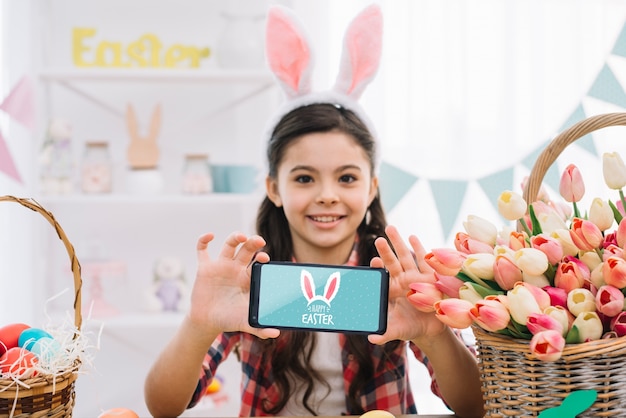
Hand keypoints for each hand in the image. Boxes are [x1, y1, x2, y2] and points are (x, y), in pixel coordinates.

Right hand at [188, 232, 279, 339]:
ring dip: (235, 237)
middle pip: (246, 249)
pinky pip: (202, 250)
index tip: (264, 258)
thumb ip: (260, 327)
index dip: (261, 257)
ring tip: (240, 236)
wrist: (207, 322)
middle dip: (252, 243)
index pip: (257, 262)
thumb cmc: (229, 319)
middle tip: (258, 240)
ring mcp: (220, 266)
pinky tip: (210, 236)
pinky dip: (203, 240)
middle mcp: (235, 268)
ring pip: (229, 245)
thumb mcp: (245, 322)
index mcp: (247, 278)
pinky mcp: (205, 268)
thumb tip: (276, 334)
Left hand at [368, 225, 446, 343]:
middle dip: (386, 250)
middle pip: (392, 262)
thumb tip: (371, 339)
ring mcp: (416, 277)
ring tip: (390, 229)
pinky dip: (419, 249)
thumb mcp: (397, 331)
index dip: (377, 268)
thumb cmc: (410, 327)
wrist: (431, 329)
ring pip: (406, 257)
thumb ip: (384, 333)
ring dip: (399, 243)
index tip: (373, 261)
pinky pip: (424, 261)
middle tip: (378, 238)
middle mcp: (403, 280)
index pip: (382, 276)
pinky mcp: (430, 278)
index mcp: (392, 290)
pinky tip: (413, 237)